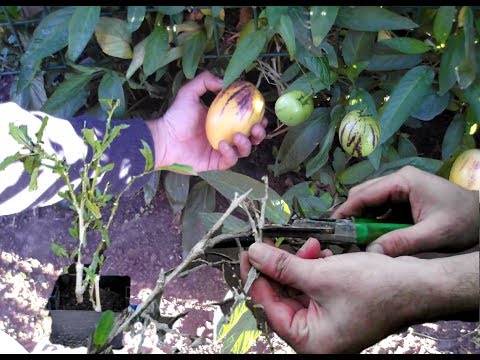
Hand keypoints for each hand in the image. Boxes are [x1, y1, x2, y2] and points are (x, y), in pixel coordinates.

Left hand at [147, 71, 266, 172]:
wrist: (165, 139)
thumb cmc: (176, 117)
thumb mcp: (189, 93)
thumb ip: (204, 81)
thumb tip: (224, 82)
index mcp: (223, 121)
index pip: (246, 120)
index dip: (257, 118)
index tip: (261, 113)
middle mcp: (226, 136)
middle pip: (251, 138)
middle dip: (259, 134)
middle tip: (257, 127)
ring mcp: (222, 151)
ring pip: (244, 151)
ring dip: (246, 144)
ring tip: (238, 136)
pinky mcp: (216, 164)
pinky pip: (230, 160)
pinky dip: (230, 153)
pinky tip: (223, 144)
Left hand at [240, 240, 477, 353]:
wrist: (418, 285)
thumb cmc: (375, 288)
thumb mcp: (320, 274)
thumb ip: (282, 265)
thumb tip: (253, 254)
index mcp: (309, 340)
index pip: (267, 305)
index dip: (255, 275)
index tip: (248, 250)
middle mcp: (316, 336)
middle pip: (281, 296)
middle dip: (282, 266)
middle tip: (280, 243)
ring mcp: (327, 322)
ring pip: (298, 287)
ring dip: (300, 264)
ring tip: (313, 247)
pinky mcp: (336, 307)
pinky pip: (314, 286)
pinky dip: (314, 268)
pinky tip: (323, 254)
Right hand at [332, 166, 478, 255]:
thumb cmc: (463, 220)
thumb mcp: (434, 234)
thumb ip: (402, 242)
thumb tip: (372, 252)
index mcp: (404, 181)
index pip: (366, 193)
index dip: (347, 210)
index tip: (333, 226)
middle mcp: (399, 180)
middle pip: (364, 194)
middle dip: (353, 214)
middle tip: (346, 236)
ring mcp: (401, 187)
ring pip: (370, 200)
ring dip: (363, 218)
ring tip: (358, 238)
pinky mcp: (404, 197)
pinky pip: (381, 207)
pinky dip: (374, 221)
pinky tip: (375, 235)